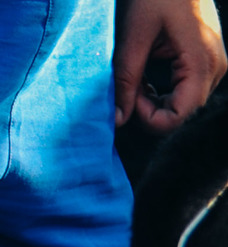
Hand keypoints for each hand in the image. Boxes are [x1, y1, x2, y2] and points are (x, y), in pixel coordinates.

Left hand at [117, 0, 225, 130]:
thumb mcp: (132, 39)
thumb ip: (125, 81)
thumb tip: (116, 120)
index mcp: (202, 62)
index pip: (177, 116)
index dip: (147, 116)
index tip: (129, 95)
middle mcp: (216, 67)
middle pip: (181, 113)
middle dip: (149, 108)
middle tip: (130, 84)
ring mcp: (214, 63)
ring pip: (182, 103)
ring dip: (154, 100)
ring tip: (136, 76)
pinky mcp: (205, 59)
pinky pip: (184, 89)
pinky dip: (161, 90)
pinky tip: (145, 74)